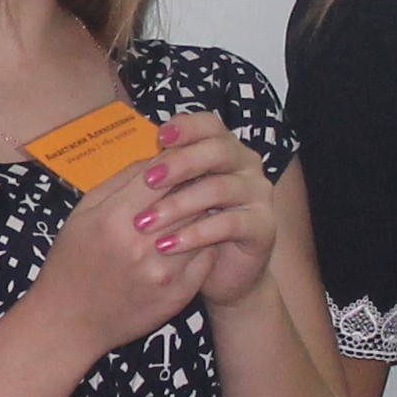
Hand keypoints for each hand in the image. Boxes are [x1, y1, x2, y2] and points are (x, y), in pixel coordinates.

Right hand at [17, 140, 216, 353]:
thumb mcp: (81, 215)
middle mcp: (141, 245)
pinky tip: (199, 237)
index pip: (162, 175)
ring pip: (202, 226)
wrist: (69, 323)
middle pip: (187, 198)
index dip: (176, 161)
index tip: (182, 157)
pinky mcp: (179, 294)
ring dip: (204, 213)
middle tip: (200, 177)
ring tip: (202, 205)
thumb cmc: (70, 263)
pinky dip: (207, 242)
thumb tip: (156, 157)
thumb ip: (117, 183)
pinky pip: (208, 256)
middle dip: (195, 184)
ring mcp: (164, 272)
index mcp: (113, 219)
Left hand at [133, 112, 281, 310]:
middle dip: (180, 163)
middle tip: (148, 180)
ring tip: (145, 222)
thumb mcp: (167, 197)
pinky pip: (229, 224)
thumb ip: (157, 175)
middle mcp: (244, 164)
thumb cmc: (185, 226)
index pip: (208, 124)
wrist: (217, 272)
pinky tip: (167, 244)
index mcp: (220, 147)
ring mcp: (257, 194)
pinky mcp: (262, 226)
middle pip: (217, 150)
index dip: (186, 127)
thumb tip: (133, 161)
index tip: (159, 137)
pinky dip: (195, 233)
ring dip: (178, 204)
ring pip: (219, 188)